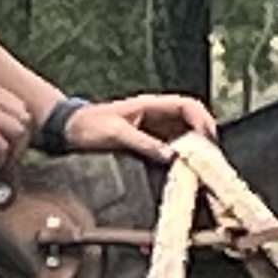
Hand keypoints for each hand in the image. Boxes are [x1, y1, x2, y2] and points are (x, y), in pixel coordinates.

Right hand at [0, 75, 35, 159]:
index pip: (20, 106)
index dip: (19, 128)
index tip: (11, 143)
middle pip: (25, 120)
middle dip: (21, 142)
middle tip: (9, 158)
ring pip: (19, 134)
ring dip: (13, 153)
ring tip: (1, 164)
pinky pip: (2, 146)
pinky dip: (0, 160)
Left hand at [63, 90, 218, 162]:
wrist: (67, 131)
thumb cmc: (87, 126)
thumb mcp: (116, 134)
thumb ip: (144, 144)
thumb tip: (172, 157)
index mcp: (151, 105)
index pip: (187, 106)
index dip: (202, 120)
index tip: (208, 140)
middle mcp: (155, 115)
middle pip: (191, 122)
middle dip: (203, 138)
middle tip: (210, 159)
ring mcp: (152, 129)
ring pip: (183, 137)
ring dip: (193, 150)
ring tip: (200, 169)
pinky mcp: (146, 143)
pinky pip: (169, 150)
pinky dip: (178, 160)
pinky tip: (181, 173)